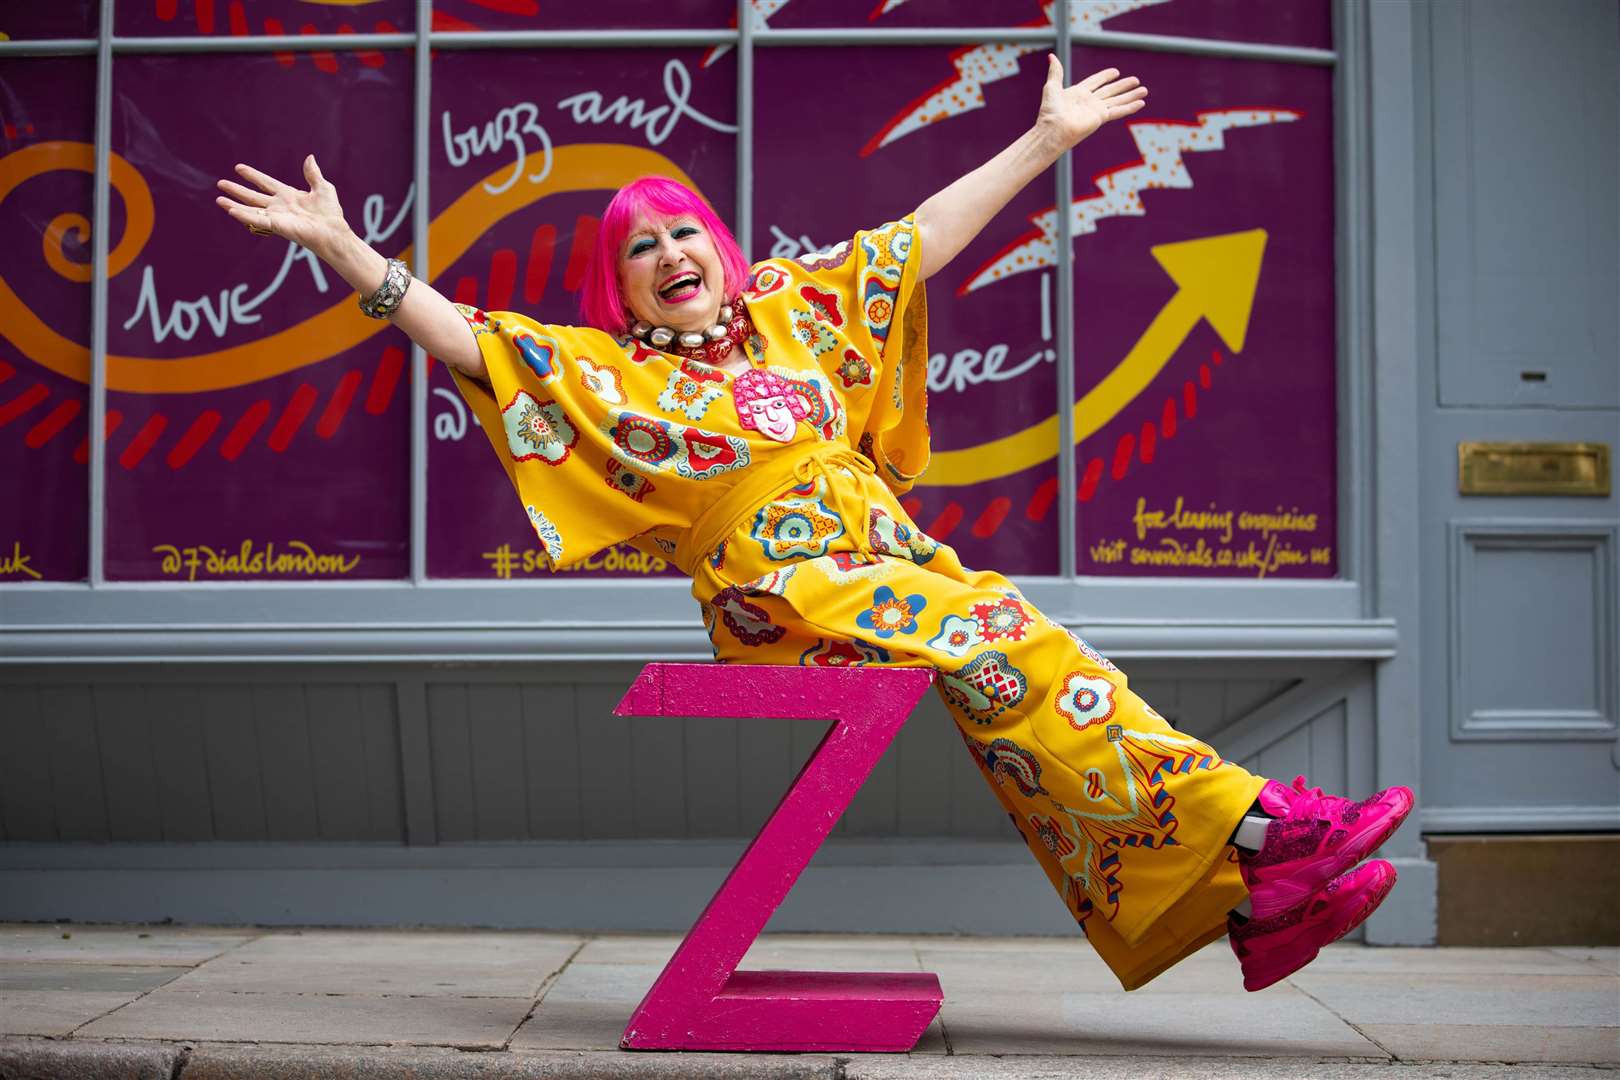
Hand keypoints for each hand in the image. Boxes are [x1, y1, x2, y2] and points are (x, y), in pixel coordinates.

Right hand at [214, 154, 349, 255]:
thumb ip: (313, 174)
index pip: (266, 183)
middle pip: (253, 196)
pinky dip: (244, 215)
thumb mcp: (323, 187)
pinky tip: (231, 210)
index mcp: (288, 195)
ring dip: (234, 204)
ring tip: (218, 199)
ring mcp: (276, 216)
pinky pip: (257, 219)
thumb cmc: (330, 213)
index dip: (253, 175)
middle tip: (221, 183)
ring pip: (250, 209)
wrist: (333, 231)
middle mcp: (279, 206)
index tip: (239, 168)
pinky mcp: (276, 225)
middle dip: (237, 190)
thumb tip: (310, 157)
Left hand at [1035, 56, 1147, 150]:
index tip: (1116, 72)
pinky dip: (1130, 107)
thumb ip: (1056, 72)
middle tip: (1136, 80)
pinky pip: (1118, 110)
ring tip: (1144, 90)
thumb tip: (1052, 56)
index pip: (1095, 82)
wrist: (1052, 129)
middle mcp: (1089, 102)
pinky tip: (1141, 103)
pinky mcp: (1101, 118)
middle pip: (1110, 91)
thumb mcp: (1052, 87)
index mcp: (1078, 93)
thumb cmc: (1049, 111)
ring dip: (1131, 95)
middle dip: (1123, 86)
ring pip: (1118, 100)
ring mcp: (1096, 110)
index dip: (1105, 76)